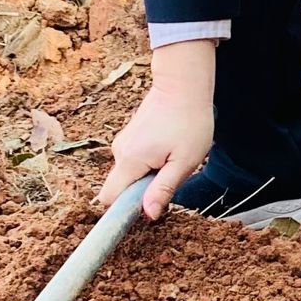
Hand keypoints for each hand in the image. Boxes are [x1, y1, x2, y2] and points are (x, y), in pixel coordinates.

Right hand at [96, 41, 215, 219]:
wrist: (184, 85)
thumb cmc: (189, 122)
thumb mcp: (184, 161)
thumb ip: (163, 189)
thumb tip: (148, 214)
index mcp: (130, 161)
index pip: (110, 198)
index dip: (123, 210)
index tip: (144, 210)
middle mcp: (119, 152)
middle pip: (121, 188)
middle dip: (142, 192)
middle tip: (170, 176)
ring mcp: (123, 143)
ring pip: (130, 174)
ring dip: (149, 176)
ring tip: (173, 158)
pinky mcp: (129, 137)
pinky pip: (134, 162)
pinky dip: (149, 163)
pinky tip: (168, 149)